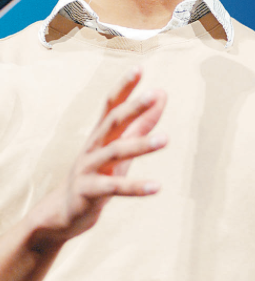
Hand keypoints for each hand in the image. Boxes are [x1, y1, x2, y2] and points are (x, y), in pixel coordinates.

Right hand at [30, 68, 166, 248]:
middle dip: (132, 108)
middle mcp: (94, 147)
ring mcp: (89, 169)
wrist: (62, 213)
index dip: (124, 88)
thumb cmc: (97, 174)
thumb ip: (142, 123)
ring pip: (114, 153)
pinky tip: (158, 187)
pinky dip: (136, 187)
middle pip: (112, 123)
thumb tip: (162, 94)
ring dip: (141, 145)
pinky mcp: (89, 192)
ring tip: (166, 139)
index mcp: (101, 135)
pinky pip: (114, 188)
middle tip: (153, 94)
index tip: (139, 68)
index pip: (112, 106)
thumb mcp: (120, 148)